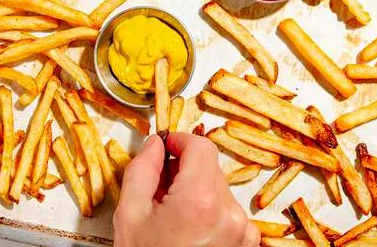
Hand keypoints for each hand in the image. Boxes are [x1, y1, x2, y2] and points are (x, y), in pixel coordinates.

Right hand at [113, 133, 259, 246]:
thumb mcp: (130, 216)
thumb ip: (142, 170)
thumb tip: (154, 144)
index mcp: (201, 200)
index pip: (201, 146)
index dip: (179, 141)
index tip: (165, 144)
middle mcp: (230, 213)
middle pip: (209, 167)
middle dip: (184, 171)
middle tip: (158, 188)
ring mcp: (242, 230)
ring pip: (218, 189)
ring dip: (196, 193)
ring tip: (171, 217)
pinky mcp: (246, 243)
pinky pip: (227, 212)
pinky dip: (208, 213)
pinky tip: (186, 230)